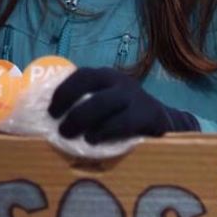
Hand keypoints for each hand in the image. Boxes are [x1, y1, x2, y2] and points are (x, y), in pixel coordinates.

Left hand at [48, 67, 198, 143]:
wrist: (165, 123)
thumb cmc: (126, 117)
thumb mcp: (107, 104)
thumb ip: (86, 106)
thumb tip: (51, 122)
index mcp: (106, 77)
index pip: (81, 76)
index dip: (63, 92)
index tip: (51, 112)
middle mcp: (120, 81)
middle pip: (89, 87)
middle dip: (71, 109)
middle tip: (62, 130)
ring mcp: (135, 96)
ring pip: (103, 103)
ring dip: (84, 120)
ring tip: (75, 137)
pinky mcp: (148, 113)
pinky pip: (123, 121)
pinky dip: (105, 131)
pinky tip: (95, 140)